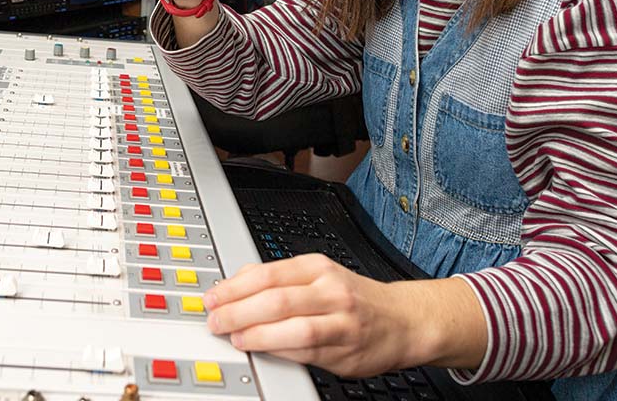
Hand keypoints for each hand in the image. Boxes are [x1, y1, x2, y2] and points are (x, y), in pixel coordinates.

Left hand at [203, 254, 417, 377]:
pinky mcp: (345, 350)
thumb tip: (235, 283)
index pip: (267, 273)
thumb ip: (279, 279)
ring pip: (291, 326)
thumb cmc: (355, 299)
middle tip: (215, 319)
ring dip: (256, 333)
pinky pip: (305, 350)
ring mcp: (340, 321)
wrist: (404, 321)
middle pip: (275, 299)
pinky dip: (279, 350)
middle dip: (237, 311)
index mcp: (317, 267)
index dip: (234, 287)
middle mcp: (330, 290)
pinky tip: (262, 349)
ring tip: (235, 337)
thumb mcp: (319, 275)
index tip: (212, 297)